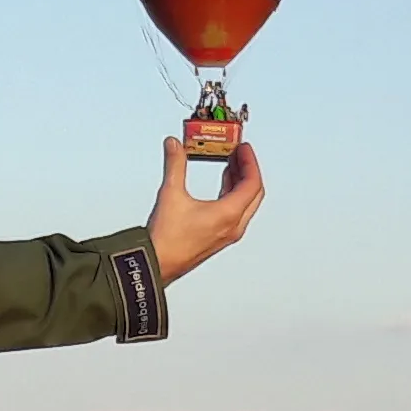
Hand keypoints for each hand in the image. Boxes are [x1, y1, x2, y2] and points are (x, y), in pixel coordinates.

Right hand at [147, 133, 264, 282]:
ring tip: (232, 165)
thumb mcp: (171, 194)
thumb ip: (175, 165)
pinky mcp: (218, 238)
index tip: (244, 149)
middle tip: (240, 155)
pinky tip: (223, 187)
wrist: (156, 264)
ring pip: (245, 204)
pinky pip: (235, 213)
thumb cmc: (166, 239)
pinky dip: (233, 196)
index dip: (250, 162)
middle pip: (253, 194)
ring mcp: (227, 234)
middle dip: (248, 171)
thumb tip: (175, 146)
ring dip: (241, 183)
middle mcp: (232, 226)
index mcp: (228, 214)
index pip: (252, 183)